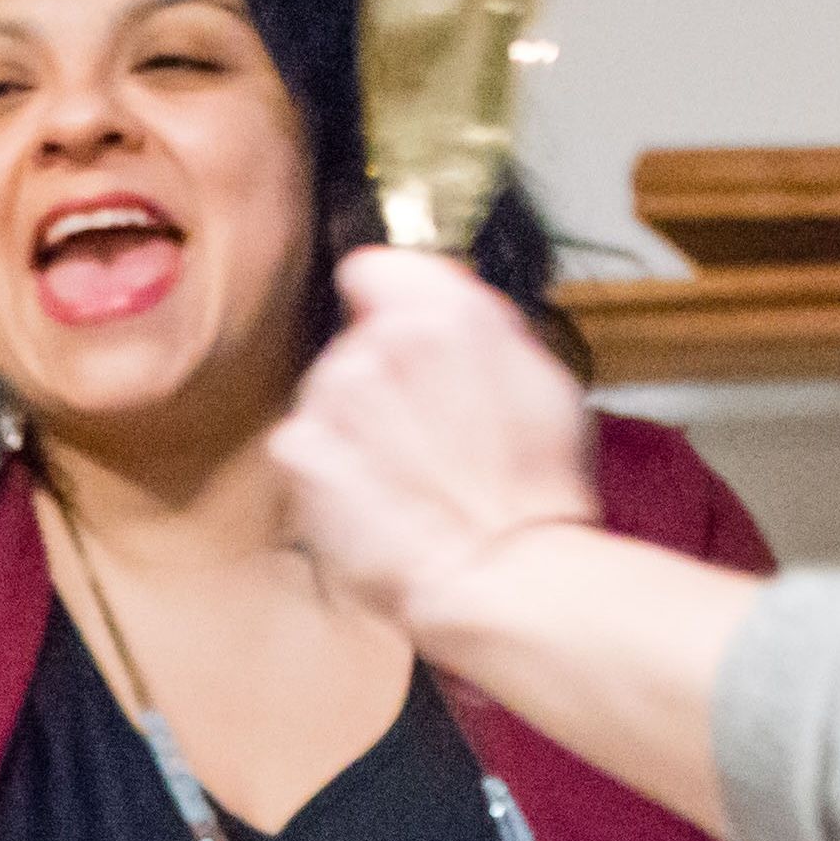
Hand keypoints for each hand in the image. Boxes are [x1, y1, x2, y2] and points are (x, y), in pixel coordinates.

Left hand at [273, 251, 600, 631]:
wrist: (503, 572)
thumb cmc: (536, 486)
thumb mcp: (539, 374)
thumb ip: (476, 321)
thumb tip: (436, 294)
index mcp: (446, 310)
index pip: (372, 269)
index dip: (388, 306)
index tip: (411, 345)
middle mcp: (381, 338)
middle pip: (352, 342)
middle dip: (382, 382)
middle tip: (429, 439)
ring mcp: (333, 395)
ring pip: (326, 394)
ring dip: (354, 428)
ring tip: (406, 480)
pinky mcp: (300, 451)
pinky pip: (301, 445)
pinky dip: (327, 472)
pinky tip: (374, 501)